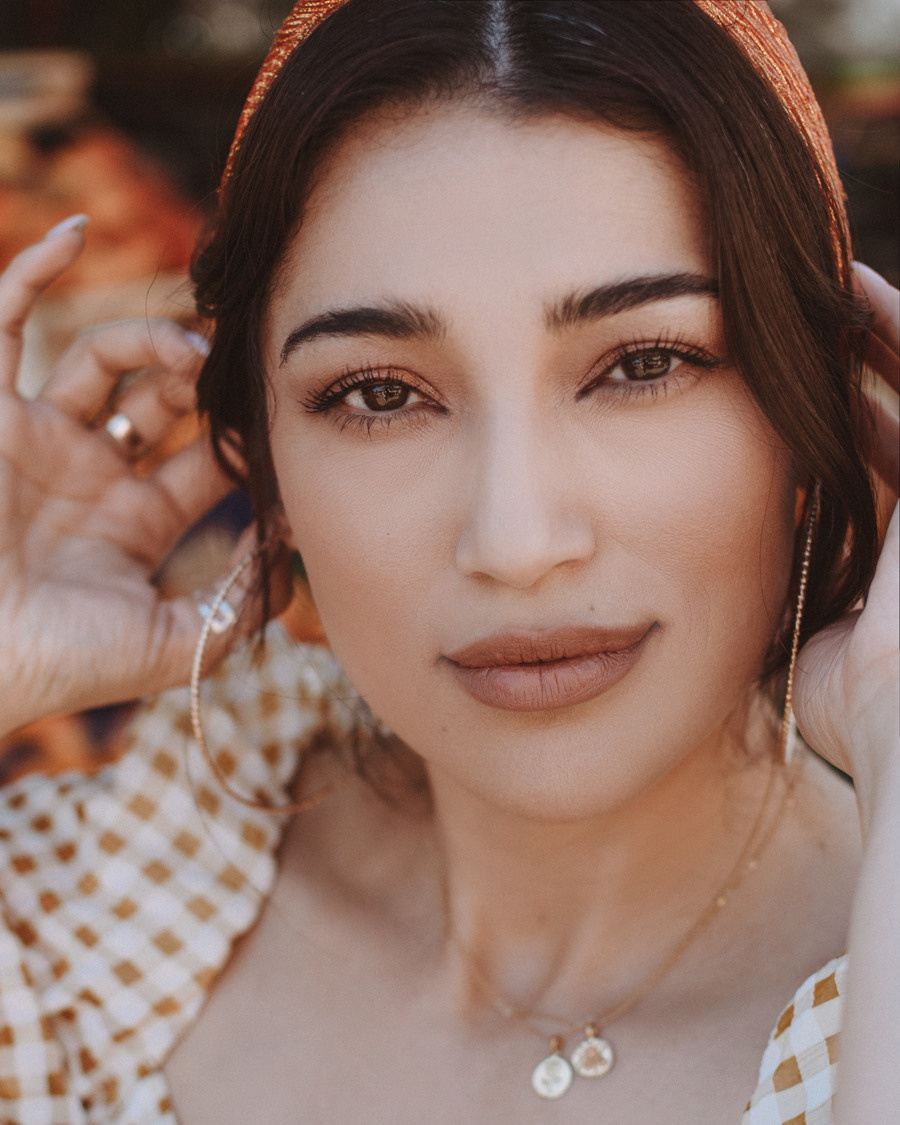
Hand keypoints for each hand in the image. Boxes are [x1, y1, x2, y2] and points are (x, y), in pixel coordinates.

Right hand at [0, 220, 286, 737]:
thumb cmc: (64, 662)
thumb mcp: (174, 642)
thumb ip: (241, 605)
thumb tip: (288, 551)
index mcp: (135, 517)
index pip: (210, 458)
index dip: (251, 439)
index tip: (286, 428)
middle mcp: (91, 470)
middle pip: (165, 398)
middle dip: (208, 380)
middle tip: (246, 364)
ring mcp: (39, 436)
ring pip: (103, 357)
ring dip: (152, 340)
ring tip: (194, 350)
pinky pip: (4, 322)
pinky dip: (34, 270)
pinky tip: (77, 231)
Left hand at [793, 264, 898, 818]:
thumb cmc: (870, 716)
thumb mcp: (822, 654)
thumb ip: (799, 615)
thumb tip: (761, 599)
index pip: (872, 466)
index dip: (843, 419)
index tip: (787, 388)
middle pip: (891, 415)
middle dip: (858, 363)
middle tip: (810, 313)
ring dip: (875, 335)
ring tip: (830, 285)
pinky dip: (891, 333)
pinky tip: (854, 291)